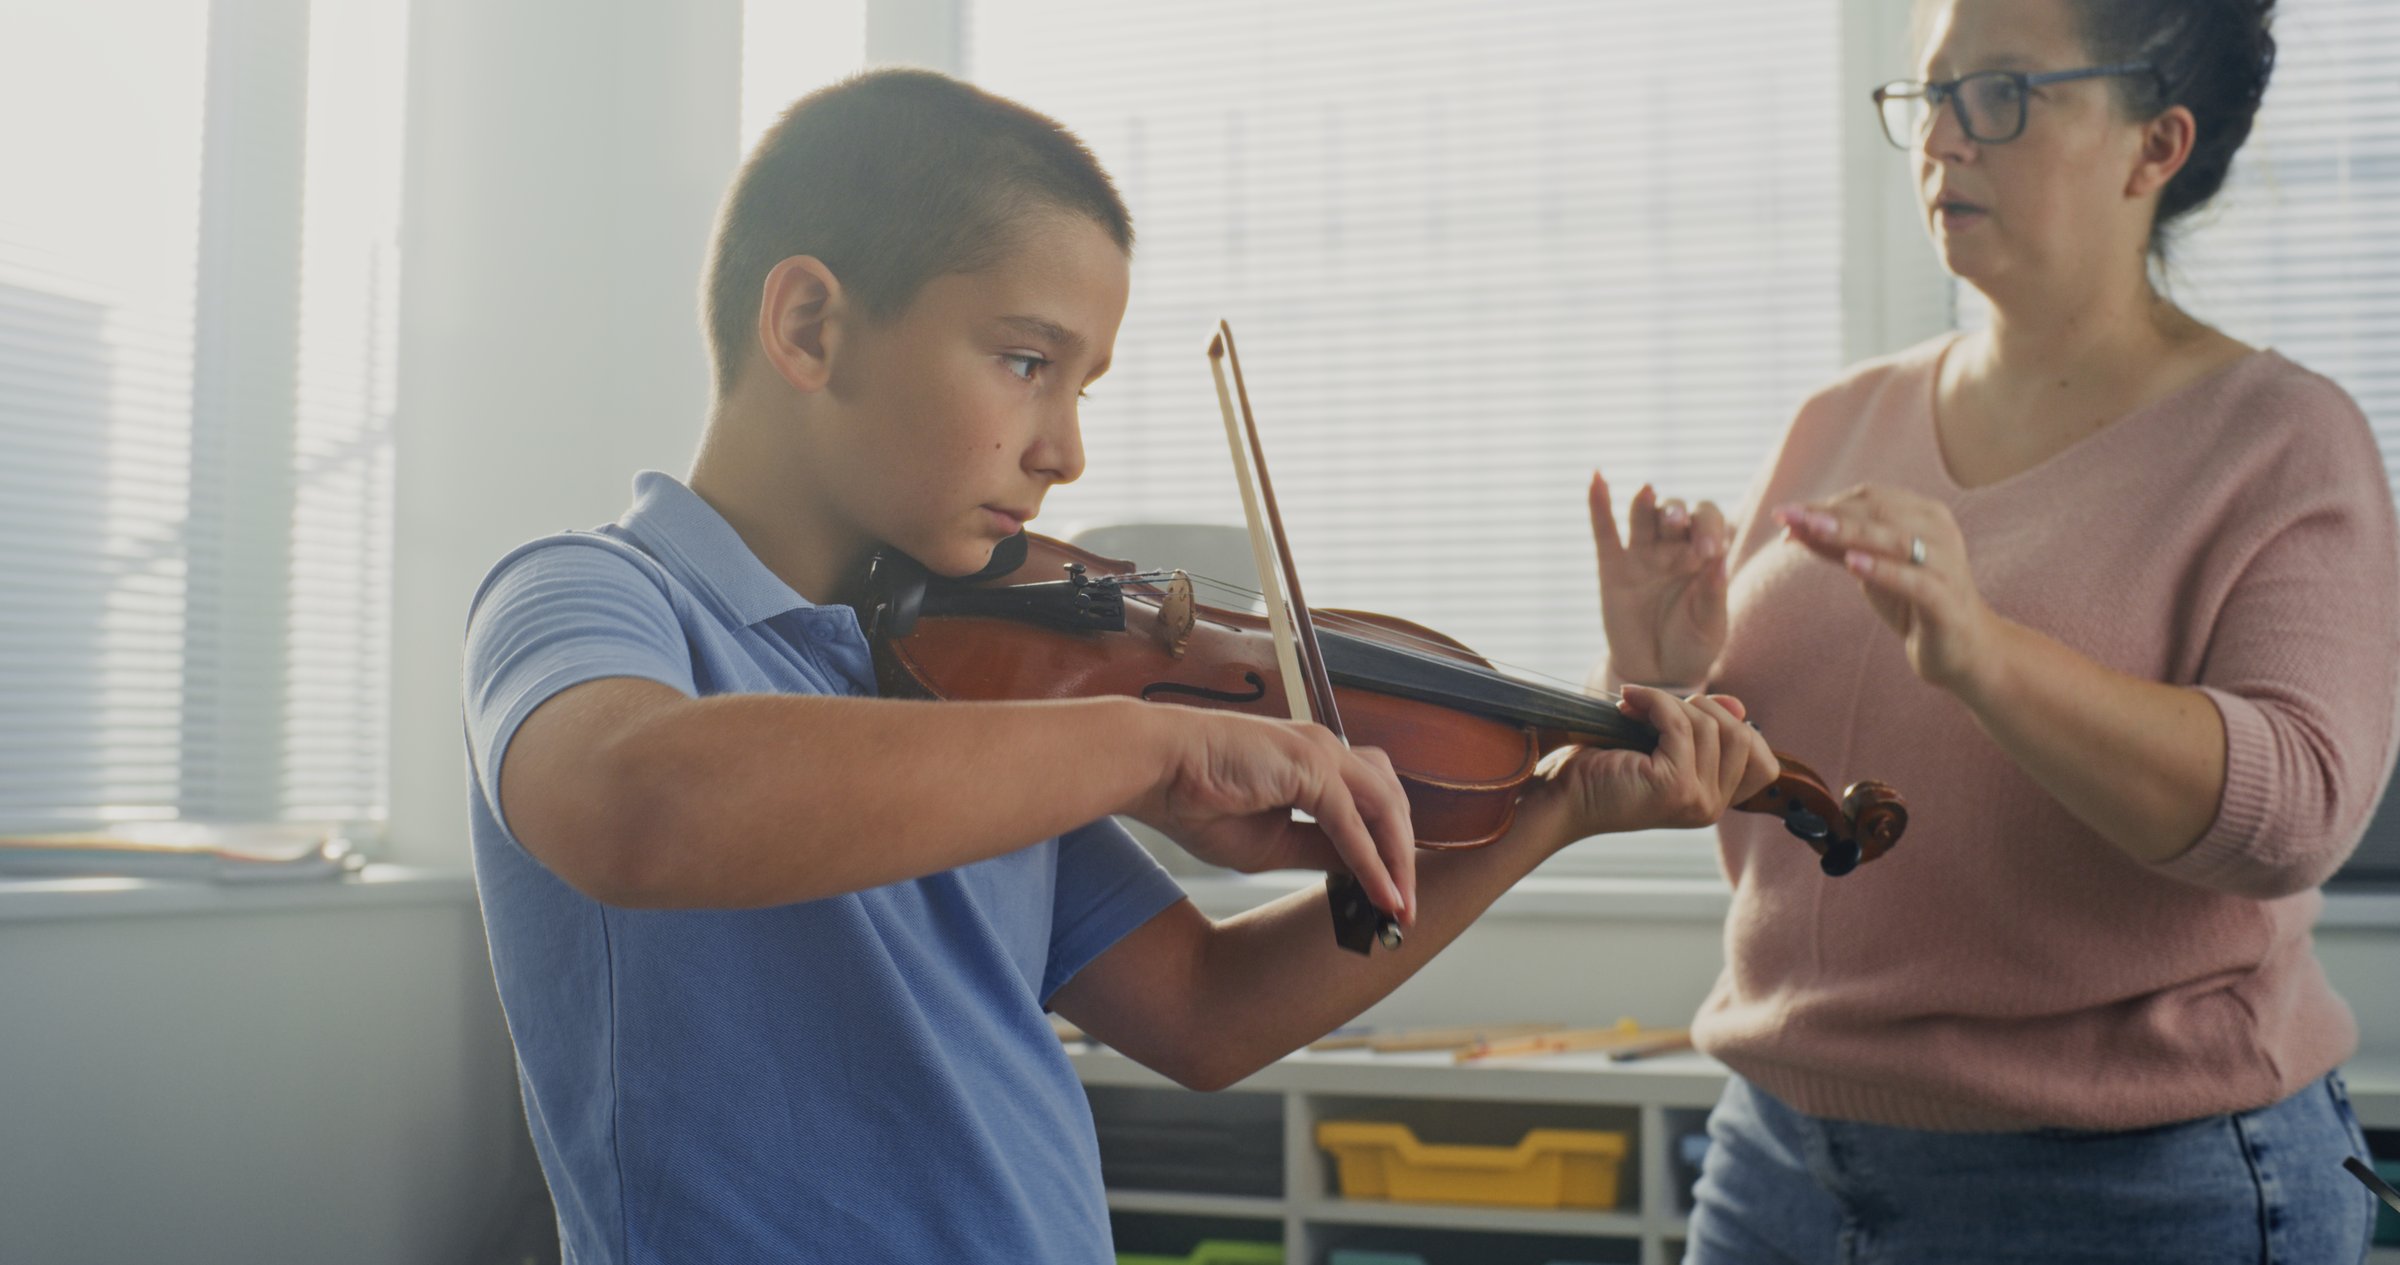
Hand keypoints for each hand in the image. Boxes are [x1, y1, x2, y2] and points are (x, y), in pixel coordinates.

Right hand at [1128, 710, 1417, 924]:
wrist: (1155, 771)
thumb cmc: (1197, 801)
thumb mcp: (1272, 844)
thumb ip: (1320, 852)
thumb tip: (1360, 874)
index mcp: (1315, 763)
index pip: (1372, 803)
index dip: (1388, 851)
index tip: (1394, 897)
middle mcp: (1325, 750)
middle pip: (1390, 802)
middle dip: (1404, 858)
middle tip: (1407, 910)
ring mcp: (1321, 752)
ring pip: (1384, 807)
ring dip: (1398, 858)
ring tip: (1400, 905)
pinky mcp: (1310, 764)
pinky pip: (1352, 822)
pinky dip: (1372, 861)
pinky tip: (1382, 894)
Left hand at [1526, 686, 1778, 840]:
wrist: (1558, 796)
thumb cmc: (1602, 768)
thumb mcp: (1664, 743)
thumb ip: (1705, 729)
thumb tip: (1738, 707)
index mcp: (1715, 802)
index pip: (1764, 763)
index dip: (1735, 726)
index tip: (1686, 715)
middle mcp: (1712, 808)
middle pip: (1742, 735)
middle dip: (1701, 707)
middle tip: (1653, 706)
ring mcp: (1697, 801)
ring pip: (1711, 726)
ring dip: (1669, 702)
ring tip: (1633, 706)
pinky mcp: (1676, 787)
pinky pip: (1682, 725)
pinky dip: (1654, 702)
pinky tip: (1626, 704)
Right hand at [1589, 470, 1728, 687]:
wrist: (1656, 674)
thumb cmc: (1691, 648)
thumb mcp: (1710, 627)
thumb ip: (1714, 595)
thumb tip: (1720, 559)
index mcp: (1704, 556)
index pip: (1709, 522)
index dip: (1708, 529)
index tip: (1708, 553)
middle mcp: (1674, 547)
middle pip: (1676, 512)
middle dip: (1678, 513)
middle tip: (1679, 526)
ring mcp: (1642, 555)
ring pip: (1643, 515)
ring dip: (1647, 502)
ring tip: (1647, 493)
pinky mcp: (1612, 567)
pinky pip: (1604, 530)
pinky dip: (1599, 503)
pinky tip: (1597, 477)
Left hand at [1774, 486, 2001, 694]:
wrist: (1963, 650)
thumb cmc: (1912, 602)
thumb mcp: (1870, 569)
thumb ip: (1837, 547)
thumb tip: (1792, 526)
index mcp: (1925, 516)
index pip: (1871, 499)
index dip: (1827, 504)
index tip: (1785, 512)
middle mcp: (1941, 532)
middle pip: (1880, 513)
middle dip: (1830, 514)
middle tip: (1788, 515)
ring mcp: (1947, 564)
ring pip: (1896, 540)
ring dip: (1851, 533)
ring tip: (1813, 529)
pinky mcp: (1947, 599)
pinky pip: (1914, 580)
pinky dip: (1883, 570)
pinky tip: (1852, 565)